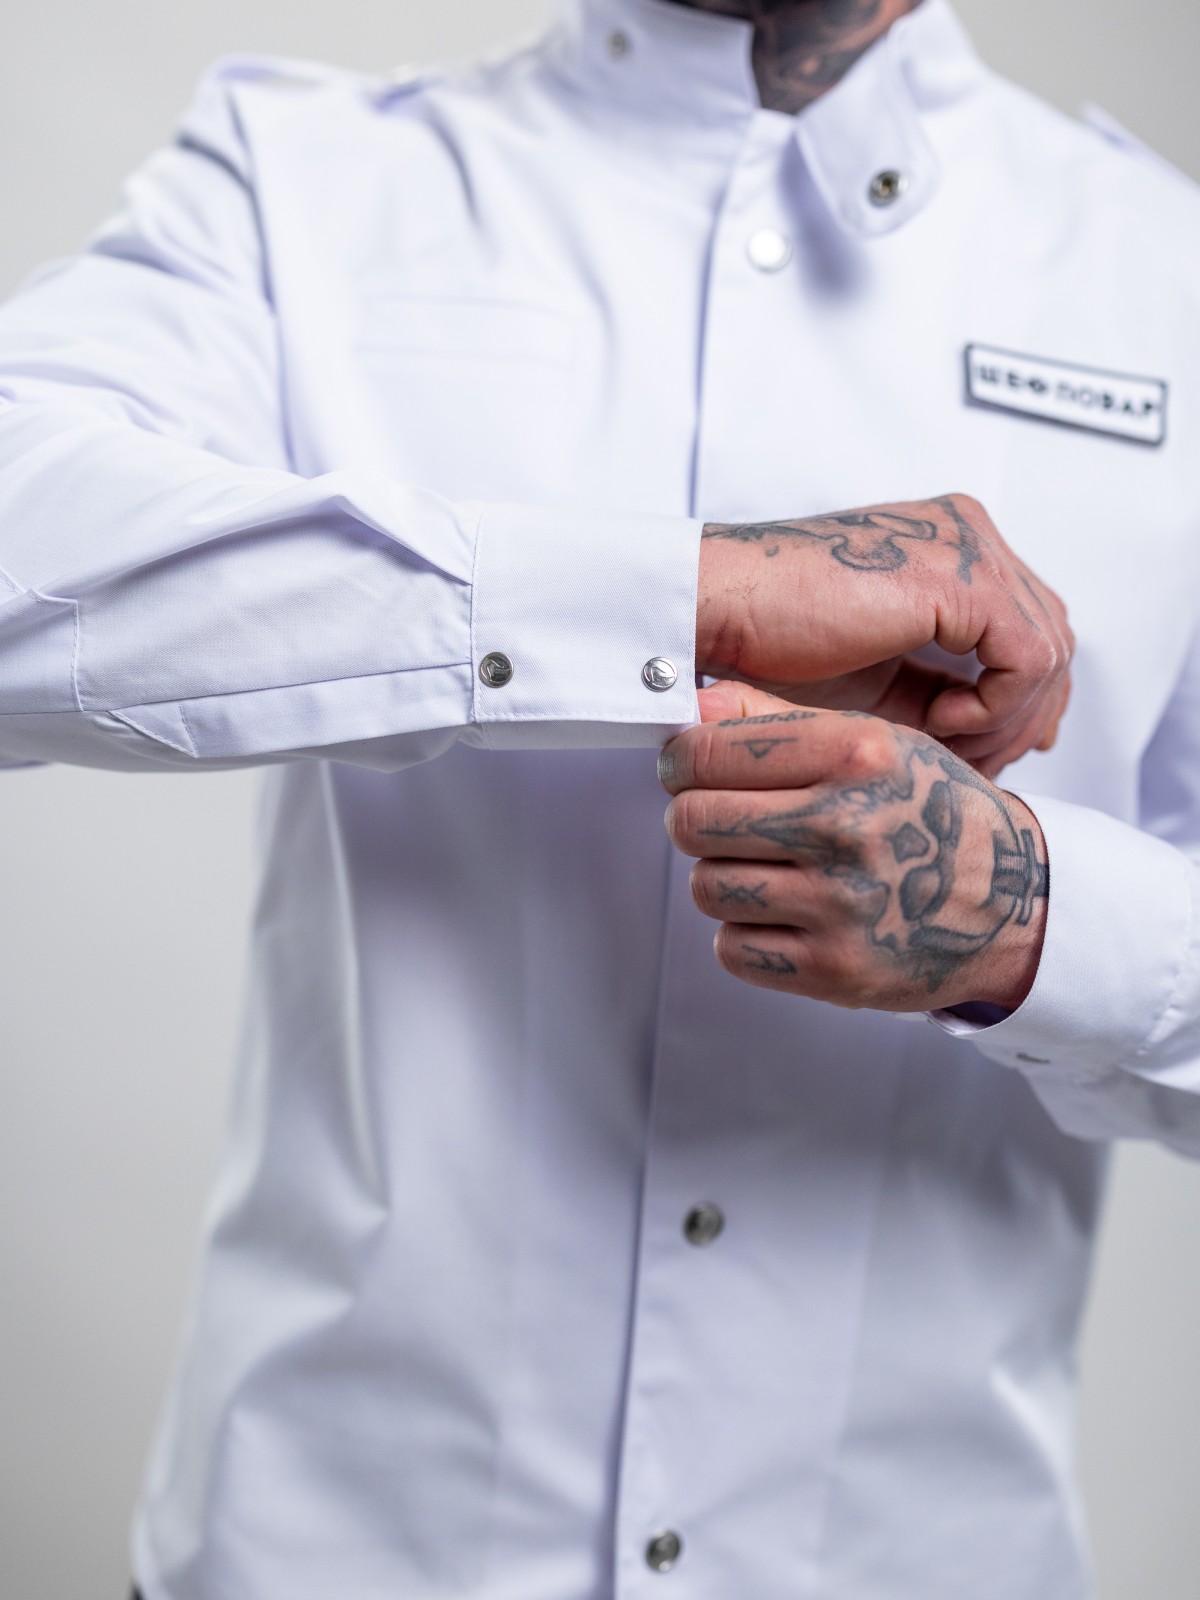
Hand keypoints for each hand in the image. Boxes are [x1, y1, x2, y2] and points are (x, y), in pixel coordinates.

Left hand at [659, 682, 1048, 1012]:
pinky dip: (745, 937)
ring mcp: (841, 903)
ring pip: (706, 887)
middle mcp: (848, 825)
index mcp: (857, 754)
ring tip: (762, 871)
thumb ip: (779, 720)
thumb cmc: (934, 815)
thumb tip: (691, 699)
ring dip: (722, 880)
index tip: (684, 772)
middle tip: (716, 823)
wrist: (1013, 904)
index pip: (708, 753)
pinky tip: (784, 917)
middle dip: (694, 821)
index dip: (679, 763)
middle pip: (694, 821)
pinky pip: (731, 950)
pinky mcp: (835, 969)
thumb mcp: (876, 743)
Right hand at [697, 494, 1072, 777]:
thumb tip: (1011, 737)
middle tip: (980, 761)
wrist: (716, 609)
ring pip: (1050, 651)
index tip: (991, 751)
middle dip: (1025, 715)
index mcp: (949, 544)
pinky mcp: (961, 578)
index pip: (1031, 623)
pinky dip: (994, 706)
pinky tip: (940, 718)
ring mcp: (968, 547)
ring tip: (947, 741)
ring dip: (1006, 717)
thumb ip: (942, 688)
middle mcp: (967, 533)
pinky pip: (1027, 659)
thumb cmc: (771, 644)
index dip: (1025, 699)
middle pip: (1052, 635)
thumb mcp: (880, 678)